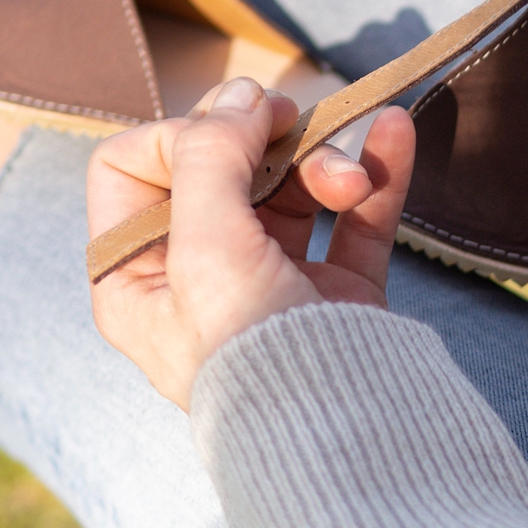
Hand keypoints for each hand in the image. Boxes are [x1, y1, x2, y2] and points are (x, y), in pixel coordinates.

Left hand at [87, 77, 415, 410]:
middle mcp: (198, 273)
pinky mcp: (334, 287)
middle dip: (263, 141)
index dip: (177, 135)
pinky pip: (354, 215)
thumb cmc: (250, 354)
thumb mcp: (205, 249)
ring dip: (326, 163)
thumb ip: (210, 156)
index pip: (131, 167)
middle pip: (221, 166)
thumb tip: (241, 94)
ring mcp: (270, 279)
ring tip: (351, 178)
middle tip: (290, 123)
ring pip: (291, 186)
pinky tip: (396, 131)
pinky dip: (375, 173)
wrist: (341, 433)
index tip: (228, 135)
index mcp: (137, 274)